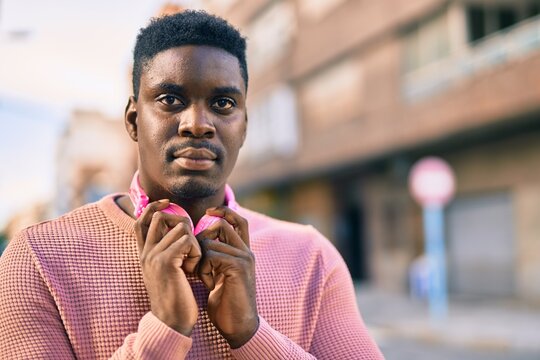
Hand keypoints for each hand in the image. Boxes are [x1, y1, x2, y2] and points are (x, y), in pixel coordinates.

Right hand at [135, 199, 201, 335]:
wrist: (172, 322)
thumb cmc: (176, 297)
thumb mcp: (168, 271)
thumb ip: (168, 251)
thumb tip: (179, 230)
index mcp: (144, 254)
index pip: (141, 220)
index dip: (154, 207)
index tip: (169, 203)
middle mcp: (145, 252)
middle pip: (160, 216)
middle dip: (182, 223)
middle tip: (190, 243)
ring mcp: (153, 256)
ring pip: (180, 227)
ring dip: (194, 243)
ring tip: (192, 263)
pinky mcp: (165, 261)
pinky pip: (188, 240)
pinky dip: (197, 252)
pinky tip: (194, 269)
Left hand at [196, 207, 257, 347]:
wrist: (238, 326)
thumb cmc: (225, 303)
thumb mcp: (219, 274)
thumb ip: (215, 257)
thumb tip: (198, 240)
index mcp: (243, 251)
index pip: (237, 220)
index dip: (223, 211)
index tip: (208, 212)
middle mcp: (246, 251)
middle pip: (222, 225)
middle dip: (203, 237)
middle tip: (197, 259)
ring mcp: (244, 258)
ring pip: (212, 241)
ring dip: (200, 259)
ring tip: (203, 277)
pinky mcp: (239, 267)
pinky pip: (212, 255)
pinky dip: (204, 269)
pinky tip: (208, 284)